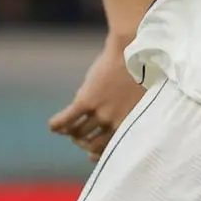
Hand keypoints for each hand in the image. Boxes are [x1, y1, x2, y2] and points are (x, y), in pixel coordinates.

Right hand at [48, 35, 143, 158]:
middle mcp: (115, 121)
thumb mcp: (146, 95)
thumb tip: (127, 119)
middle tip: (81, 136)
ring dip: (71, 133)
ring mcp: (100, 112)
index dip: (99, 153)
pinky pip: (64, 120)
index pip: (113, 148)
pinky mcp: (85, 100)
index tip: (92, 153)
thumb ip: (135, 111)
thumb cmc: (145, 66)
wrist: (132, 47)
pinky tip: (54, 126)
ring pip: (78, 134)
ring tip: (69, 128)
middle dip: (85, 143)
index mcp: (133, 122)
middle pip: (92, 145)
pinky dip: (57, 125)